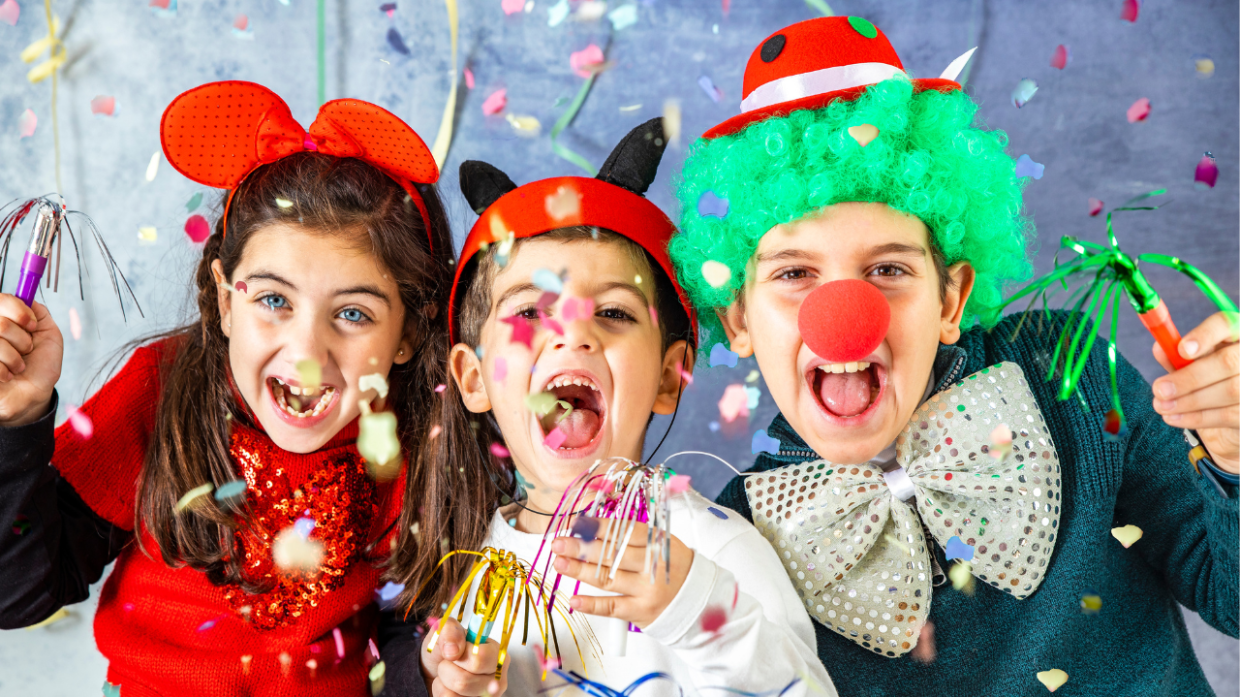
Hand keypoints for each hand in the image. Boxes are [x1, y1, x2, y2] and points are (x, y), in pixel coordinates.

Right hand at [0, 295, 61, 426]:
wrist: (33, 394)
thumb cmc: (40, 365)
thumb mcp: (48, 334)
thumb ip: (38, 312)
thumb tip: (27, 297)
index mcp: (2, 318)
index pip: (1, 299)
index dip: (19, 311)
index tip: (32, 326)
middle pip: (1, 323)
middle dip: (22, 340)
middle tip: (26, 350)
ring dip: (15, 358)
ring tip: (18, 366)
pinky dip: (5, 372)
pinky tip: (7, 376)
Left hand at [420, 616, 507, 696]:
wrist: (433, 670)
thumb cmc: (446, 649)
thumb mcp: (445, 632)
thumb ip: (450, 631)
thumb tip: (453, 650)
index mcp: (497, 654)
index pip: (479, 658)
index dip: (459, 656)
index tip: (455, 651)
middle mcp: (498, 679)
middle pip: (465, 681)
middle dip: (446, 670)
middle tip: (449, 663)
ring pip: (455, 694)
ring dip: (443, 682)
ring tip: (447, 675)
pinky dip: (441, 693)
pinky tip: (448, 688)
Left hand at [550, 523, 693, 627]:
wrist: (698, 600)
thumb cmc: (672, 567)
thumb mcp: (662, 544)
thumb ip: (633, 536)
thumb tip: (592, 528)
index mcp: (658, 543)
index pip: (624, 532)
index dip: (598, 527)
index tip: (577, 524)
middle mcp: (652, 566)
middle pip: (611, 555)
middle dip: (581, 548)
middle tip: (559, 543)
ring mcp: (647, 590)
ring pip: (607, 579)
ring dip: (580, 571)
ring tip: (559, 563)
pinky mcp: (641, 612)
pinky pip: (612, 608)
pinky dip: (591, 604)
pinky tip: (574, 599)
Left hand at [1151, 311, 1239, 473]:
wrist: (1231, 408)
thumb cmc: (1209, 375)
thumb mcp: (1193, 361)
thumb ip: (1177, 356)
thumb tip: (1159, 348)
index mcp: (1236, 332)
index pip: (1225, 324)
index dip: (1204, 335)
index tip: (1181, 350)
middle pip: (1228, 362)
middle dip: (1189, 378)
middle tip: (1159, 389)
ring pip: (1230, 390)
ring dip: (1189, 401)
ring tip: (1161, 406)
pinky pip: (1229, 414)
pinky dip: (1197, 418)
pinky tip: (1174, 418)